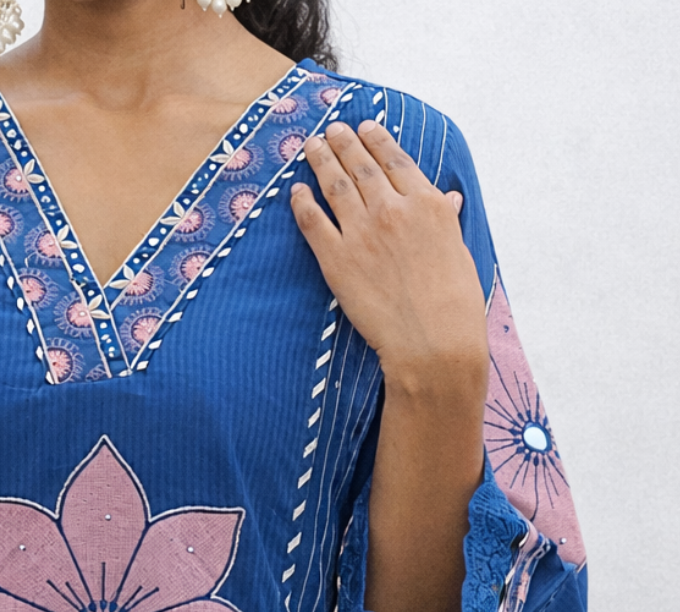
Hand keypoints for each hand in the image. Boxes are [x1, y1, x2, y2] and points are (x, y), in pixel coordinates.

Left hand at [290, 119, 487, 402]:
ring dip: (321, 161)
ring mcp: (362, 233)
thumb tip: (446, 198)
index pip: (395, 160)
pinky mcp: (336, 260)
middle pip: (360, 166)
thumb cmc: (454, 303)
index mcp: (427, 203)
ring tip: (311, 146)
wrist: (432, 340)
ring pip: (334, 186)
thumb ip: (445, 219)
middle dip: (343, 143)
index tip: (365, 127)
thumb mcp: (459, 250)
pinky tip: (295, 191)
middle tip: (331, 130)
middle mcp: (392, 209)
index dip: (376, 140)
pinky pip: (312, 222)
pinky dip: (302, 202)